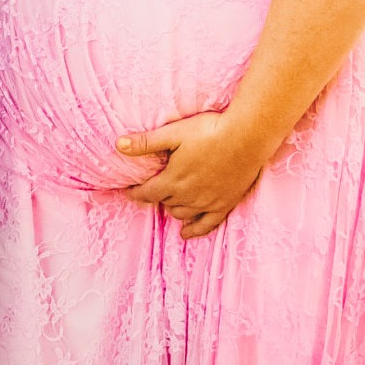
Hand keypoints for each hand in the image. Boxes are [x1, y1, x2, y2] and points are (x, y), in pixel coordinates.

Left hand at [120, 111, 275, 238]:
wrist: (247, 137)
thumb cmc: (209, 131)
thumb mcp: (173, 133)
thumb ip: (146, 142)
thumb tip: (118, 145)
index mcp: (173, 180)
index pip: (147, 193)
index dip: (135, 193)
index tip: (127, 191)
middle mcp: (188, 196)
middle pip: (164, 202)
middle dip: (155, 196)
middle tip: (151, 189)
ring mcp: (208, 202)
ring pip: (182, 214)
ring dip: (172, 208)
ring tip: (168, 201)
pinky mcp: (225, 204)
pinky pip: (207, 224)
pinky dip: (195, 230)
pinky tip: (186, 233)